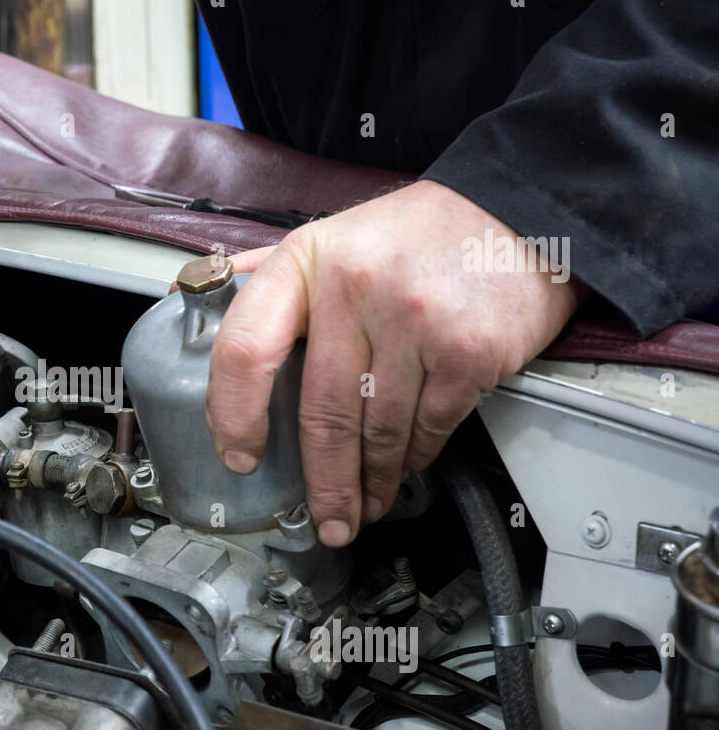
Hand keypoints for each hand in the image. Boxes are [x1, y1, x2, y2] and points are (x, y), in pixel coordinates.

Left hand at [207, 179, 582, 547]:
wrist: (517, 212)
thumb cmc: (419, 233)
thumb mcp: (333, 237)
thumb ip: (276, 277)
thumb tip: (211, 306)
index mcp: (307, 262)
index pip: (245, 348)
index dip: (234, 414)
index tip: (239, 454)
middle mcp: (354, 288)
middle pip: (322, 413)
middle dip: (323, 482)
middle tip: (325, 517)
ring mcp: (413, 320)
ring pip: (377, 432)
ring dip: (371, 481)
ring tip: (367, 504)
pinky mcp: (466, 350)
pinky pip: (428, 427)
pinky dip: (415, 457)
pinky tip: (407, 468)